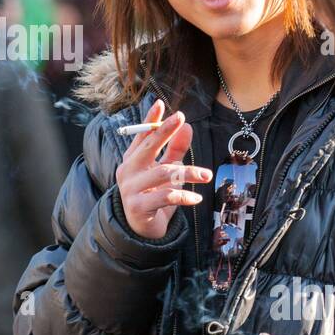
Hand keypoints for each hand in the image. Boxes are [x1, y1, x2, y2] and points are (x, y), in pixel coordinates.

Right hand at [114, 100, 212, 240]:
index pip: (141, 135)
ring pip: (163, 173)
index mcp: (133, 160)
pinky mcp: (138, 206)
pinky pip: (165, 196)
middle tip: (180, 119)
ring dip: (188, 172)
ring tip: (206, 175)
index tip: (160, 103)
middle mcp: (128, 171)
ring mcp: (130, 189)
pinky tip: (196, 198)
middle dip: (164, 131)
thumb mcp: (166, 172)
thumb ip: (175, 150)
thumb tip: (187, 127)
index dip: (150, 119)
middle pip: (147, 147)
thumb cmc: (154, 197)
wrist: (141, 231)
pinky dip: (184, 196)